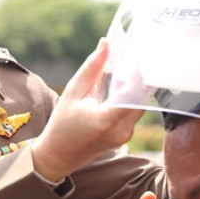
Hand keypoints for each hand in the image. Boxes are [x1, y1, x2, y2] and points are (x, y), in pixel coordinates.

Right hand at [32, 39, 144, 181]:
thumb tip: (105, 43)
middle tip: (135, 58)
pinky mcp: (126, 136)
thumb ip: (92, 67)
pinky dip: (129, 99)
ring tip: (125, 71)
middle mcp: (121, 130)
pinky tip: (118, 88)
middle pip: (140, 98)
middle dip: (139, 78)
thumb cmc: (62, 123)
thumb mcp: (73, 91)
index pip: (133, 93)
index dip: (140, 75)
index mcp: (106, 119)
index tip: (139, 57)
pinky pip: (134, 113)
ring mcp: (125, 135)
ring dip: (134, 88)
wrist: (59, 154)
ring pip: (139, 105)